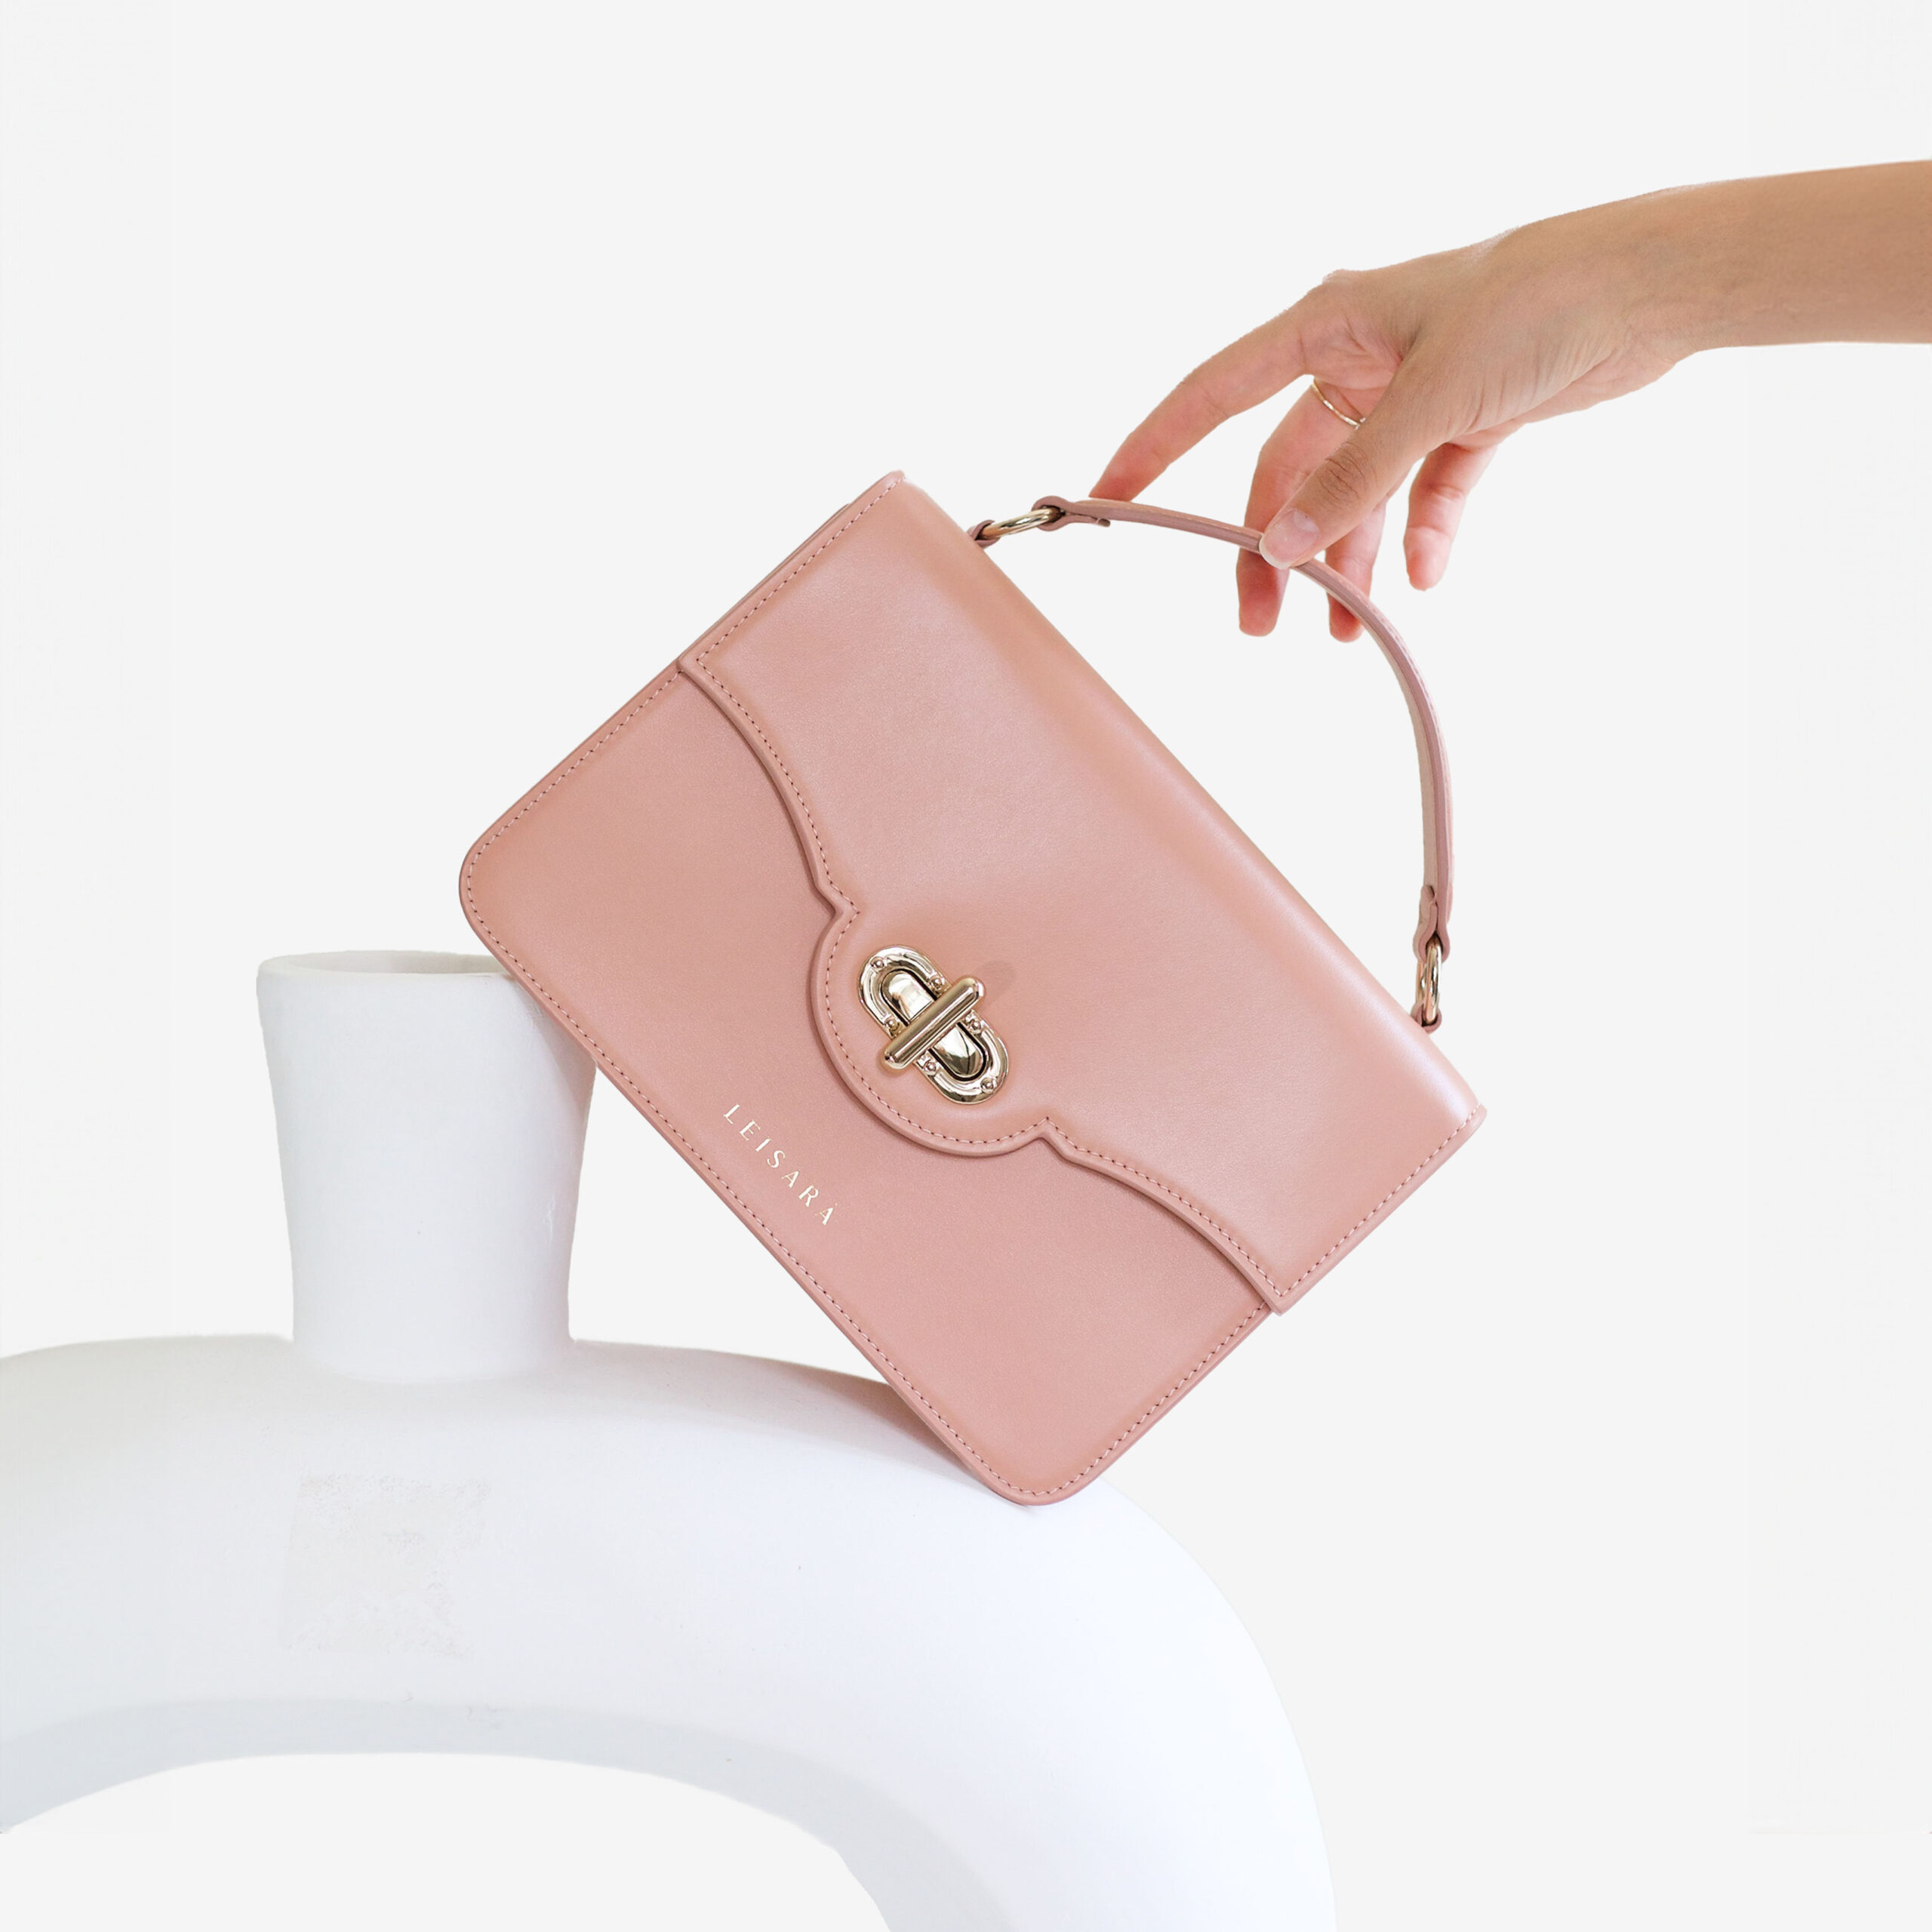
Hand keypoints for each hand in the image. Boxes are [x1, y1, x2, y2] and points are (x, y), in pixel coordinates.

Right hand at [1092, 205, 1689, 638]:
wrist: (1645, 289)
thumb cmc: (1534, 303)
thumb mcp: (1430, 397)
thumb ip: (1353, 478)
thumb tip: (1283, 548)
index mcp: (1327, 325)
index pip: (1212, 394)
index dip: (1155, 447)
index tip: (1107, 496)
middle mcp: (1359, 359)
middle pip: (1287, 470)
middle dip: (1275, 548)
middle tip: (1262, 623)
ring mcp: (1412, 394)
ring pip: (1355, 493)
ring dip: (1349, 560)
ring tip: (1346, 628)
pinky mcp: (1467, 420)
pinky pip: (1424, 494)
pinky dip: (1423, 535)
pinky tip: (1427, 575)